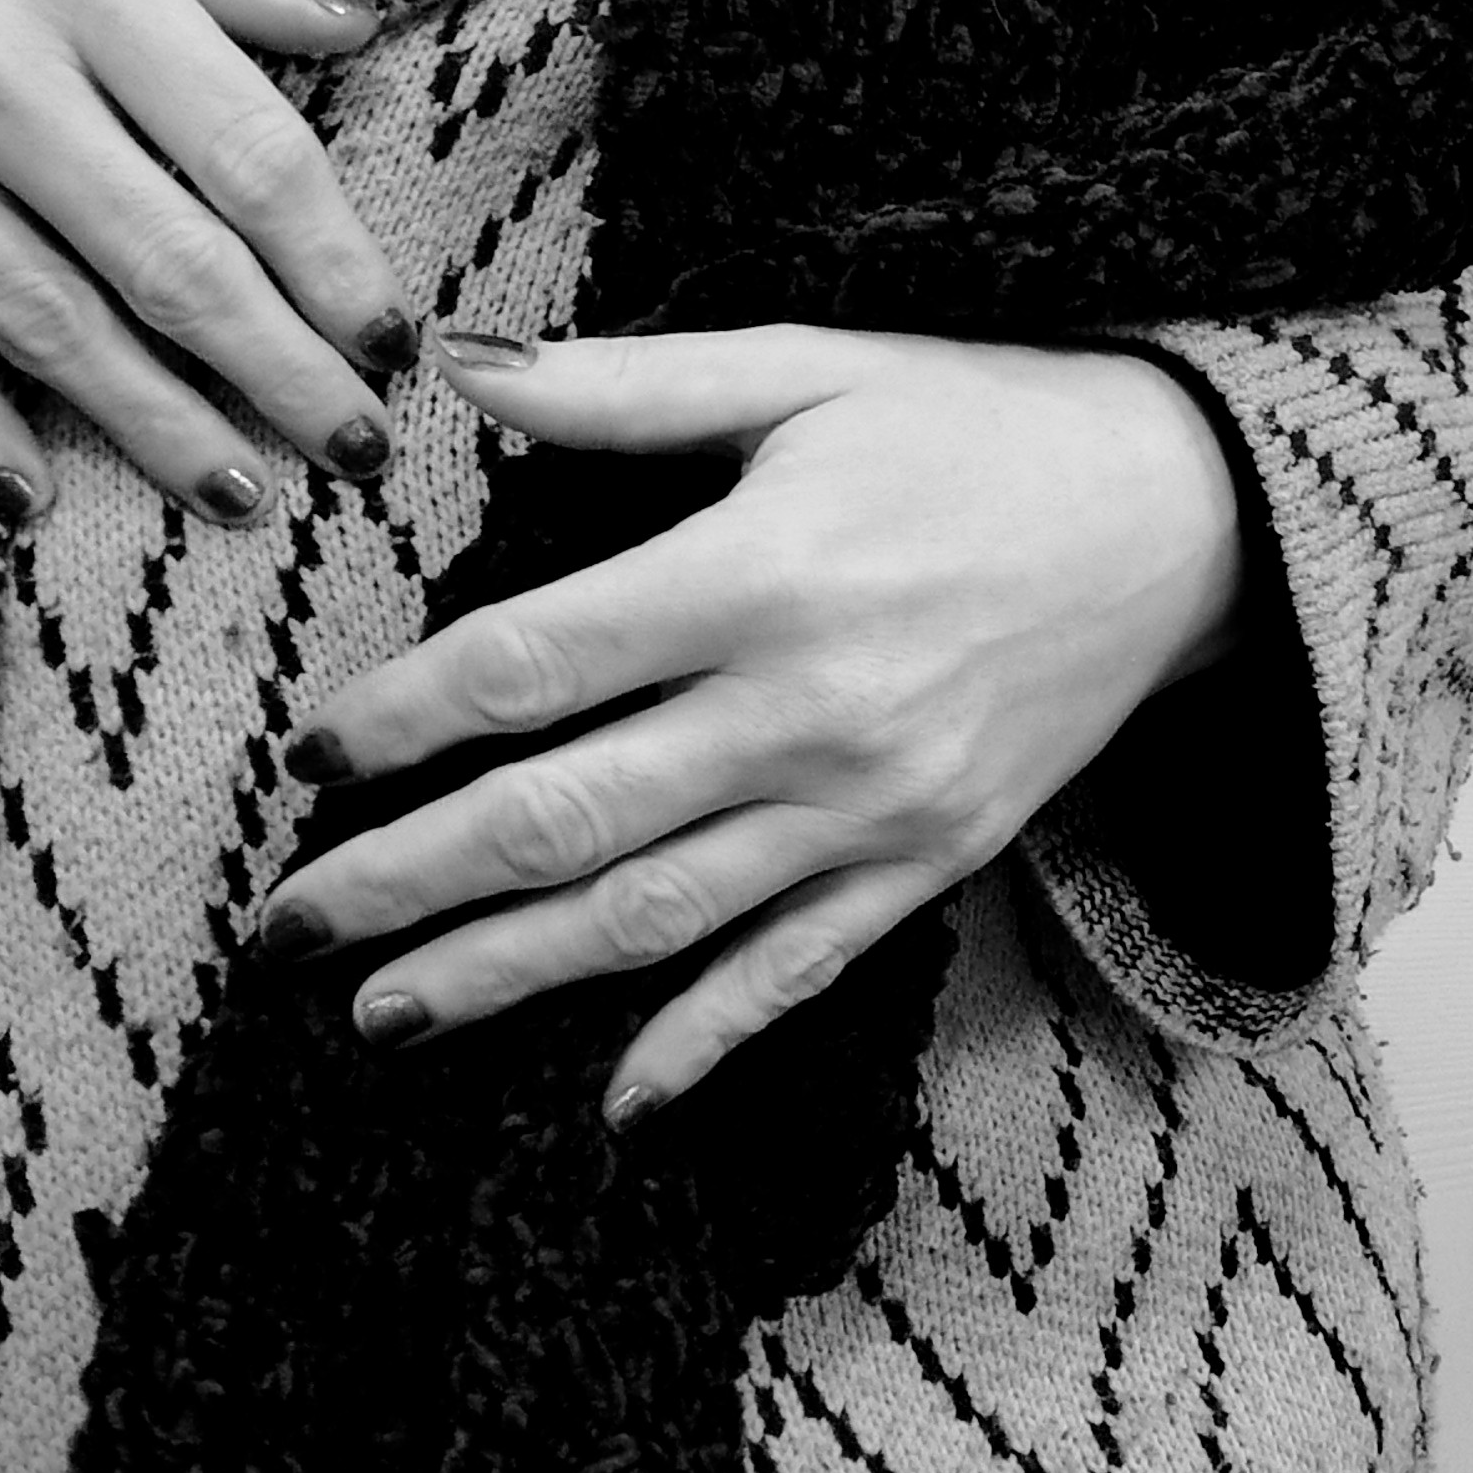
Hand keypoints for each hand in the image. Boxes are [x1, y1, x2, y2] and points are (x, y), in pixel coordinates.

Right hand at [0, 0, 417, 524]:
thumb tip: (353, 20)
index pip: (247, 152)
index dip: (330, 262)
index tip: (391, 342)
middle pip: (167, 259)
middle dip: (272, 371)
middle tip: (355, 452)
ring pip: (43, 316)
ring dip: (146, 421)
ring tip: (239, 494)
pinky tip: (28, 495)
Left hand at [262, 323, 1244, 1121]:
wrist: (1188, 517)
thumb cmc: (980, 421)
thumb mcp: (810, 370)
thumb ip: (631, 385)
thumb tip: (459, 368)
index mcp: (760, 570)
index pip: (533, 664)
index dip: (405, 719)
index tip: (315, 759)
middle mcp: (807, 708)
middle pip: (564, 816)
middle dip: (407, 883)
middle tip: (284, 933)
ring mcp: (871, 806)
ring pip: (653, 917)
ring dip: (505, 978)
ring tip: (381, 1021)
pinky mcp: (927, 863)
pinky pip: (793, 972)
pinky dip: (699, 1043)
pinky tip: (609, 1104)